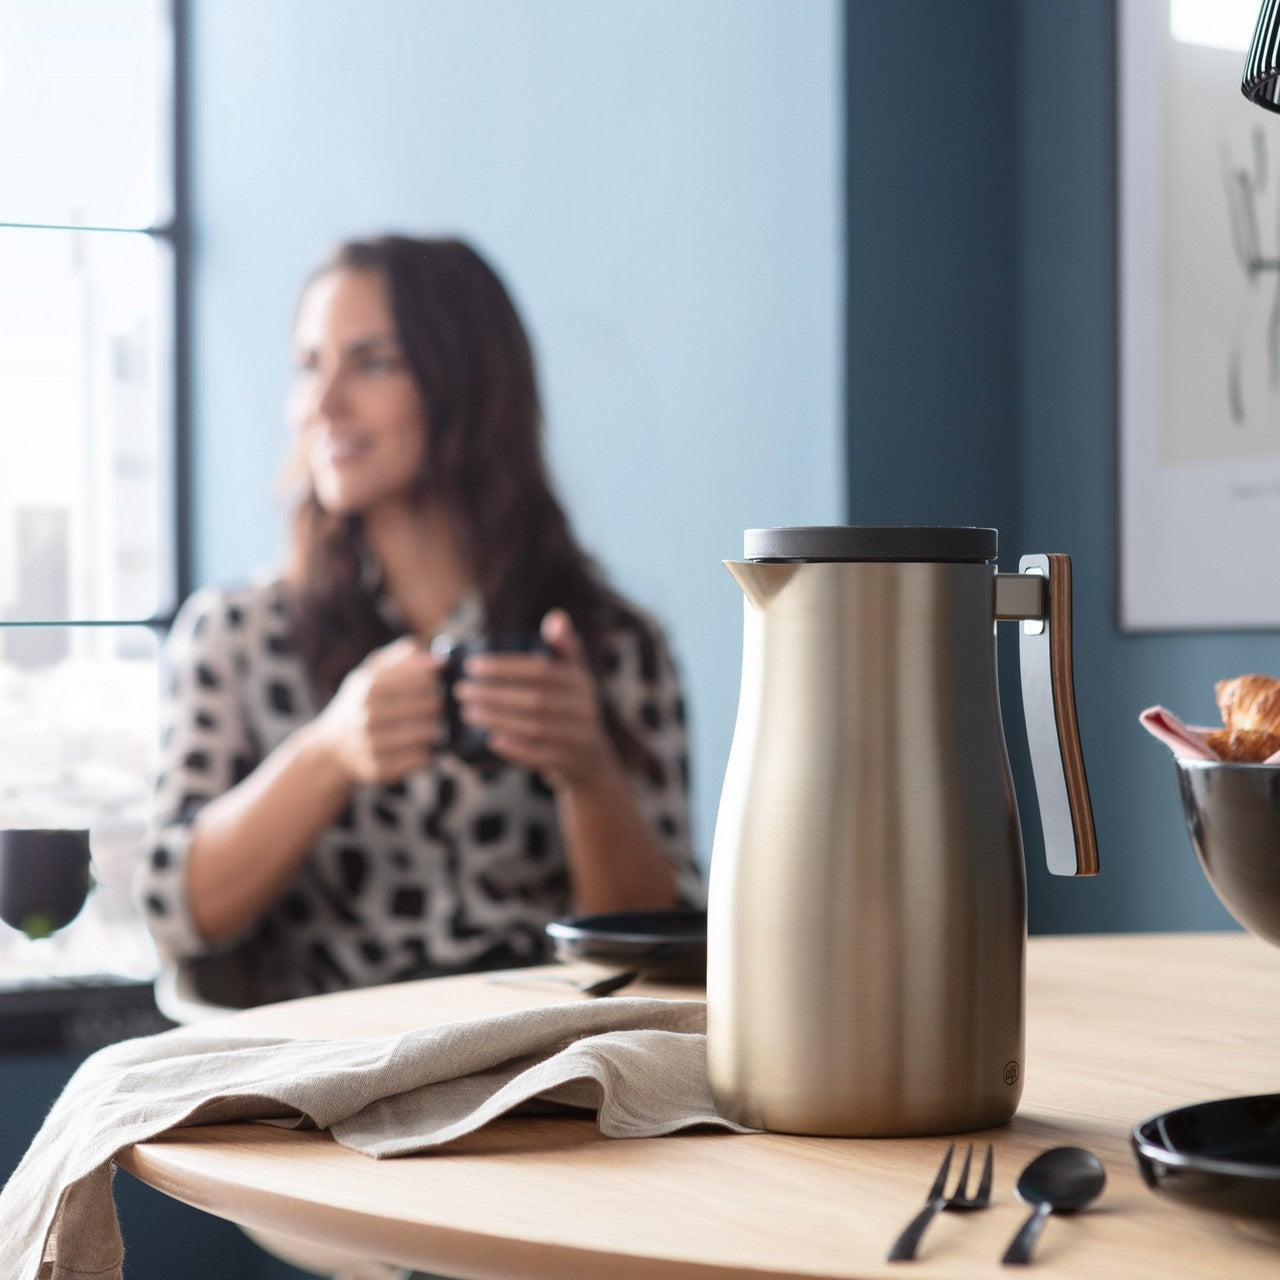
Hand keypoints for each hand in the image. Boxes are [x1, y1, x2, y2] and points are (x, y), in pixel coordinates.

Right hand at [314, 636, 442, 783]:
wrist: (331, 748)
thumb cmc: (360, 704)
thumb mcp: (371, 674)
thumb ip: (402, 659)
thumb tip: (438, 660)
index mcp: (370, 686)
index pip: (422, 677)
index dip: (437, 679)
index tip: (440, 682)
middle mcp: (369, 715)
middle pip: (429, 705)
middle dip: (440, 705)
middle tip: (441, 707)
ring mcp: (373, 744)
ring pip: (428, 733)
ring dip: (437, 729)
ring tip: (434, 726)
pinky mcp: (380, 768)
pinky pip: (421, 758)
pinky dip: (429, 752)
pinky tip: (424, 747)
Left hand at [454, 609, 612, 790]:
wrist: (592, 761)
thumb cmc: (572, 709)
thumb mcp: (575, 676)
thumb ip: (564, 646)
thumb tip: (556, 617)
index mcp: (581, 681)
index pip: (541, 670)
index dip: (505, 667)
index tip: (472, 665)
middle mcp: (585, 708)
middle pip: (535, 699)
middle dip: (494, 694)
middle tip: (462, 690)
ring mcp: (579, 737)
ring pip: (534, 727)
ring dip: (497, 719)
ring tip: (467, 712)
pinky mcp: (571, 764)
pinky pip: (540, 756)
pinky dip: (515, 749)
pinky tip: (491, 740)